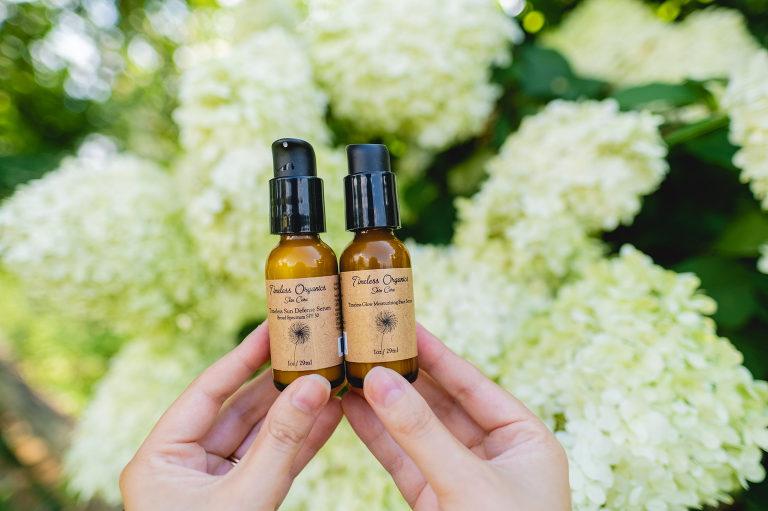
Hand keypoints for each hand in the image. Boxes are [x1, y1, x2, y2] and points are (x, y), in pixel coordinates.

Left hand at [119, 322, 342, 510]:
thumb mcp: (246, 498)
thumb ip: (282, 441)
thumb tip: (315, 385)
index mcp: (159, 458)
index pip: (207, 391)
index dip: (242, 357)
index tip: (272, 328)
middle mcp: (183, 465)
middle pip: (237, 411)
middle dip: (277, 383)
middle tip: (310, 351)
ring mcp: (212, 484)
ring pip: (259, 436)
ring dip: (295, 411)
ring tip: (330, 379)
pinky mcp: (239, 500)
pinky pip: (271, 463)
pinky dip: (300, 442)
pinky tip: (330, 416)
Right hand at [343, 325, 570, 510]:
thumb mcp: (469, 485)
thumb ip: (422, 434)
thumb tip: (378, 381)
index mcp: (526, 440)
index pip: (474, 384)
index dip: (437, 354)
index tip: (404, 326)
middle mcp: (496, 455)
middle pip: (442, 404)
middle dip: (403, 377)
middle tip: (368, 345)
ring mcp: (464, 480)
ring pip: (418, 433)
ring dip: (384, 405)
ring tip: (350, 372)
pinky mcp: (438, 504)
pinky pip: (406, 462)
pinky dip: (379, 438)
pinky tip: (353, 412)